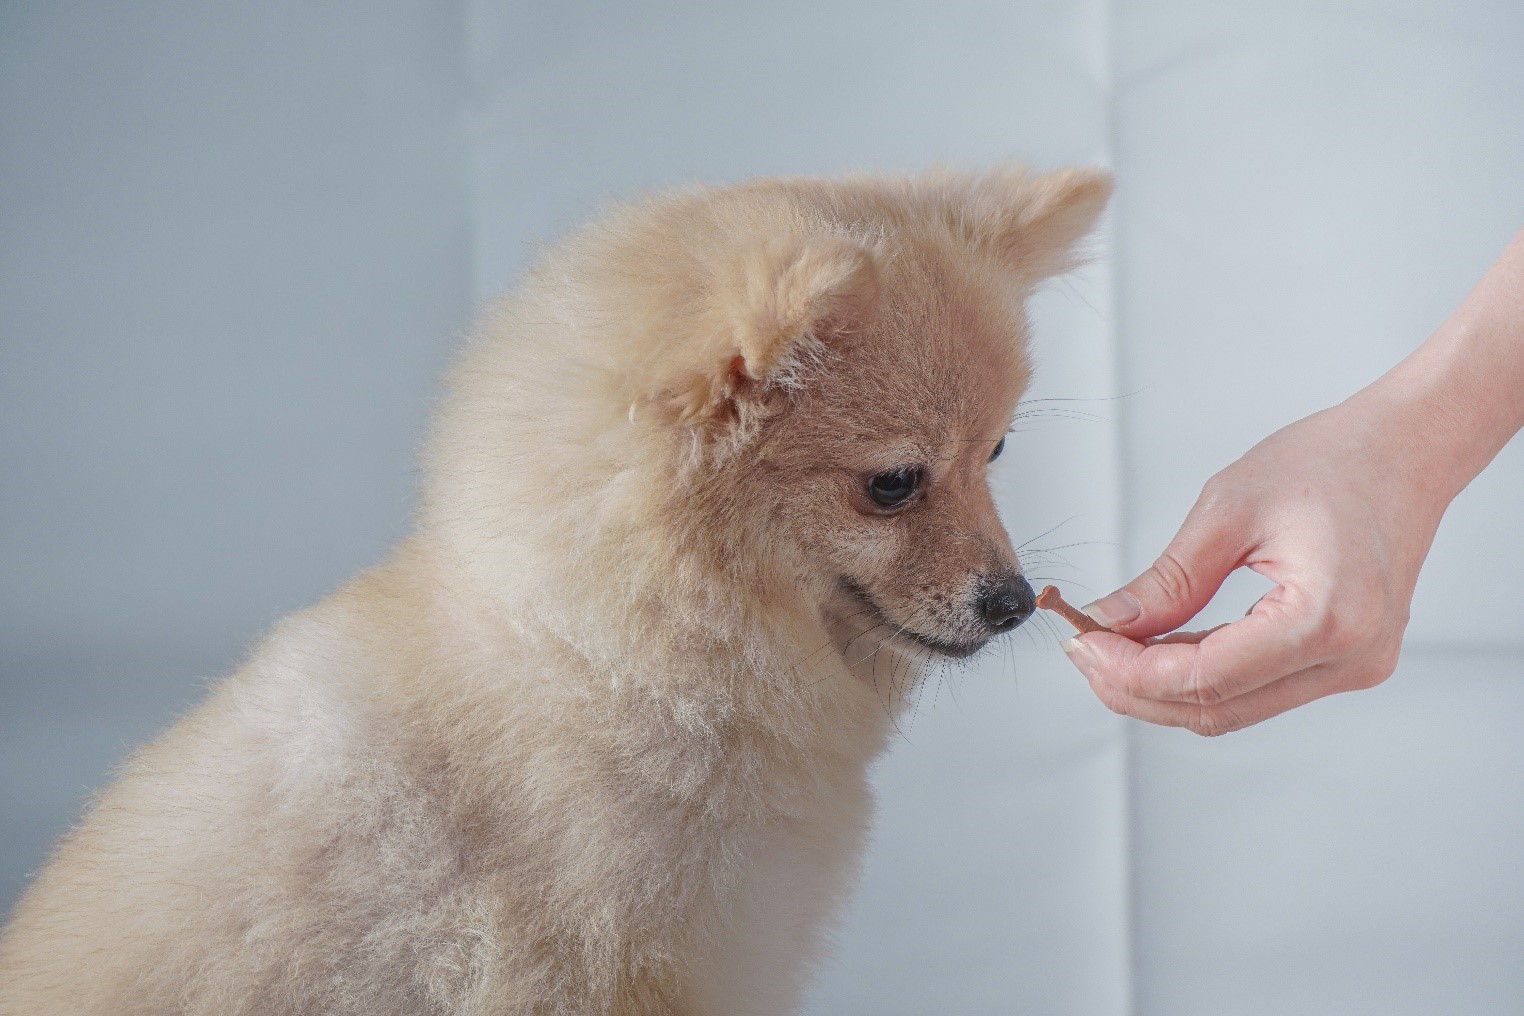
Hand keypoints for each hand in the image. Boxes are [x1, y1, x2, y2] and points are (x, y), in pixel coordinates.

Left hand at [1062, 387, 1453, 734]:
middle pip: (1217, 708)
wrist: (1407, 448)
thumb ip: (1168, 580)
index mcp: (1328, 619)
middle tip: (1083, 648)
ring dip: (1164, 685)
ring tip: (1111, 644)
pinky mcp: (1344, 661)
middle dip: (1136, 688)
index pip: (1206, 679)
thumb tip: (1109, 624)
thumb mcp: (1229, 509)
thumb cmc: (1335, 461)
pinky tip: (1159, 644)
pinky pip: (1257, 687)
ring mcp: (1354, 667)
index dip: (1130, 672)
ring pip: (1234, 707)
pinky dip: (1201, 673)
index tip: (1080, 642)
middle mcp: (1351, 659)